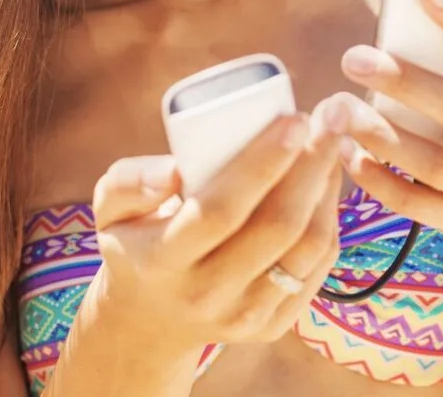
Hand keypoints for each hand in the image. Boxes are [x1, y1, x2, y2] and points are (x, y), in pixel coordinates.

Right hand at [86, 99, 348, 353]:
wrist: (150, 320)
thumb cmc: (136, 239)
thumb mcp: (110, 208)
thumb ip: (129, 181)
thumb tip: (173, 171)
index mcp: (162, 261)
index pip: (220, 210)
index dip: (262, 164)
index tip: (294, 119)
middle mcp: (206, 295)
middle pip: (276, 228)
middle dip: (312, 165)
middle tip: (330, 117)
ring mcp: (244, 316)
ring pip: (306, 249)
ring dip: (328, 188)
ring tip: (333, 140)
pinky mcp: (274, 326)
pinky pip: (318, 267)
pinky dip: (331, 218)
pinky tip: (329, 180)